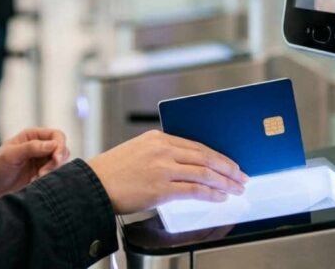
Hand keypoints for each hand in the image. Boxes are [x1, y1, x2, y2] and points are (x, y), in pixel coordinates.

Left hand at [0, 128, 70, 200]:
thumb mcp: (11, 155)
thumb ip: (31, 148)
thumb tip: (53, 145)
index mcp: (33, 136)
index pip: (57, 136)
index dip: (60, 146)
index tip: (56, 159)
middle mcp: (40, 146)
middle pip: (62, 149)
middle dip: (57, 161)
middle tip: (43, 173)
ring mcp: (42, 161)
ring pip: (60, 163)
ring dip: (53, 171)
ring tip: (38, 178)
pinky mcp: (42, 174)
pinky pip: (54, 174)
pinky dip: (50, 179)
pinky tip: (36, 182)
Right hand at [87, 130, 247, 214]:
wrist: (94, 185)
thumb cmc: (113, 172)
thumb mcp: (139, 152)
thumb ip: (162, 155)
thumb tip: (188, 167)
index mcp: (158, 137)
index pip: (197, 145)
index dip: (218, 156)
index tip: (230, 164)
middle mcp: (162, 150)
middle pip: (205, 157)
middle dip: (228, 168)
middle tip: (241, 176)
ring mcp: (162, 168)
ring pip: (204, 173)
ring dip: (224, 182)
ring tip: (236, 188)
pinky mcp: (161, 188)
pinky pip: (194, 190)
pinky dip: (211, 193)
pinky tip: (220, 197)